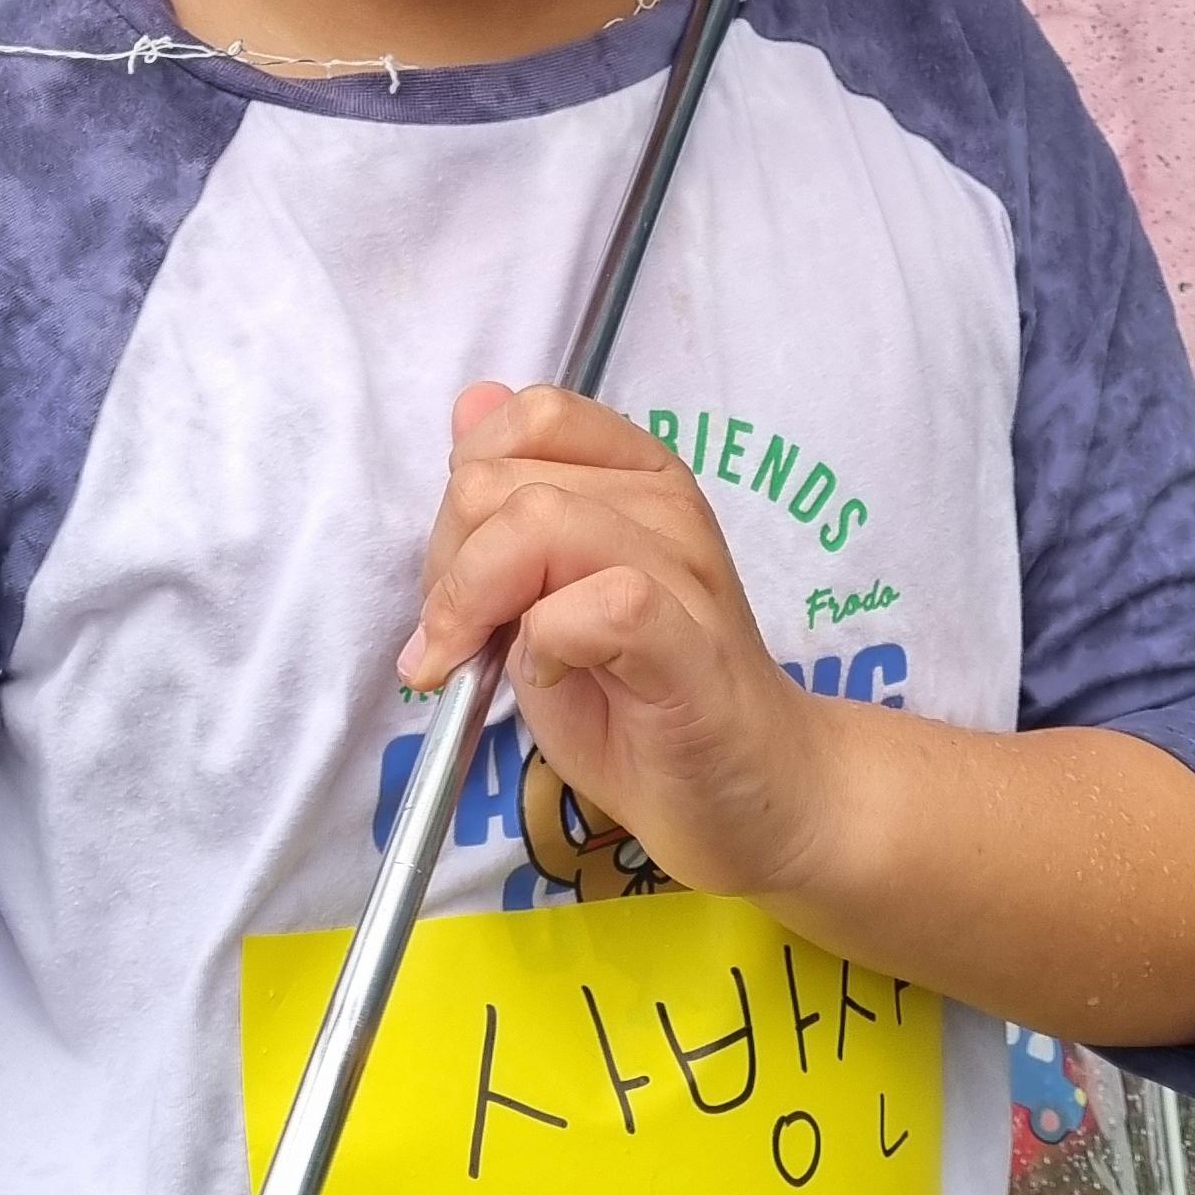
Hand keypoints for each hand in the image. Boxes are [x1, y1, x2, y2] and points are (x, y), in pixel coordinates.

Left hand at [401, 384, 827, 898]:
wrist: (746, 791)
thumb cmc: (640, 700)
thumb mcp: (545, 594)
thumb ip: (506, 507)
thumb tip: (469, 404)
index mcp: (635, 475)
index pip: (525, 420)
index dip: (462, 493)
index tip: (454, 581)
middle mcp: (665, 503)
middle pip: (502, 481)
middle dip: (449, 566)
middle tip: (462, 642)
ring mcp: (685, 570)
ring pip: (541, 523)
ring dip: (479, 604)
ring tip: (496, 664)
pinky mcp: (692, 647)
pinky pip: (601, 603)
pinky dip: (547, 641)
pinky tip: (554, 676)